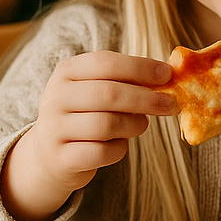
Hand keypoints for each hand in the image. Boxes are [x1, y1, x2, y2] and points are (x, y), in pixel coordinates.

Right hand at [1, 51, 176, 220]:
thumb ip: (127, 81)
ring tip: (140, 125)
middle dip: (146, 99)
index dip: (140, 67)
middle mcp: (55, 97)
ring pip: (107, 124)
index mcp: (67, 72)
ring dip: (134, 125)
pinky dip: (120, 149)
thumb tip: (170, 75)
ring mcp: (54, 128)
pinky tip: (119, 144)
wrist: (49, 154)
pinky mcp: (62, 158)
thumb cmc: (86, 115)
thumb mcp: (97, 90)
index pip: (105, 62)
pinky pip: (103, 152)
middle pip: (108, 94)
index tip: (168, 75)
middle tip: (171, 104)